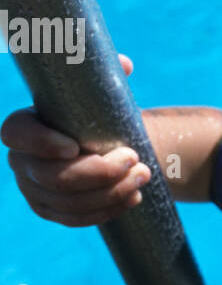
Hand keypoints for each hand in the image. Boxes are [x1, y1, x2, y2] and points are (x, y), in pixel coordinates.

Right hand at [0, 54, 151, 226]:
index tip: (75, 145)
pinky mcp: (50, 211)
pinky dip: (107, 210)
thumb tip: (126, 65)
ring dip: (111, 192)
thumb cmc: (97, 113)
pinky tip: (133, 198)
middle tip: (135, 159)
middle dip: (98, 172)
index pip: (16, 135)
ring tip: (143, 176)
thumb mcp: (99, 92)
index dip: (41, 143)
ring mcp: (33, 190)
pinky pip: (76, 219)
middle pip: (52, 177)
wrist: (102, 144)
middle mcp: (21, 161)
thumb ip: (107, 73)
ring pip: (68, 202)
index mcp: (23, 126)